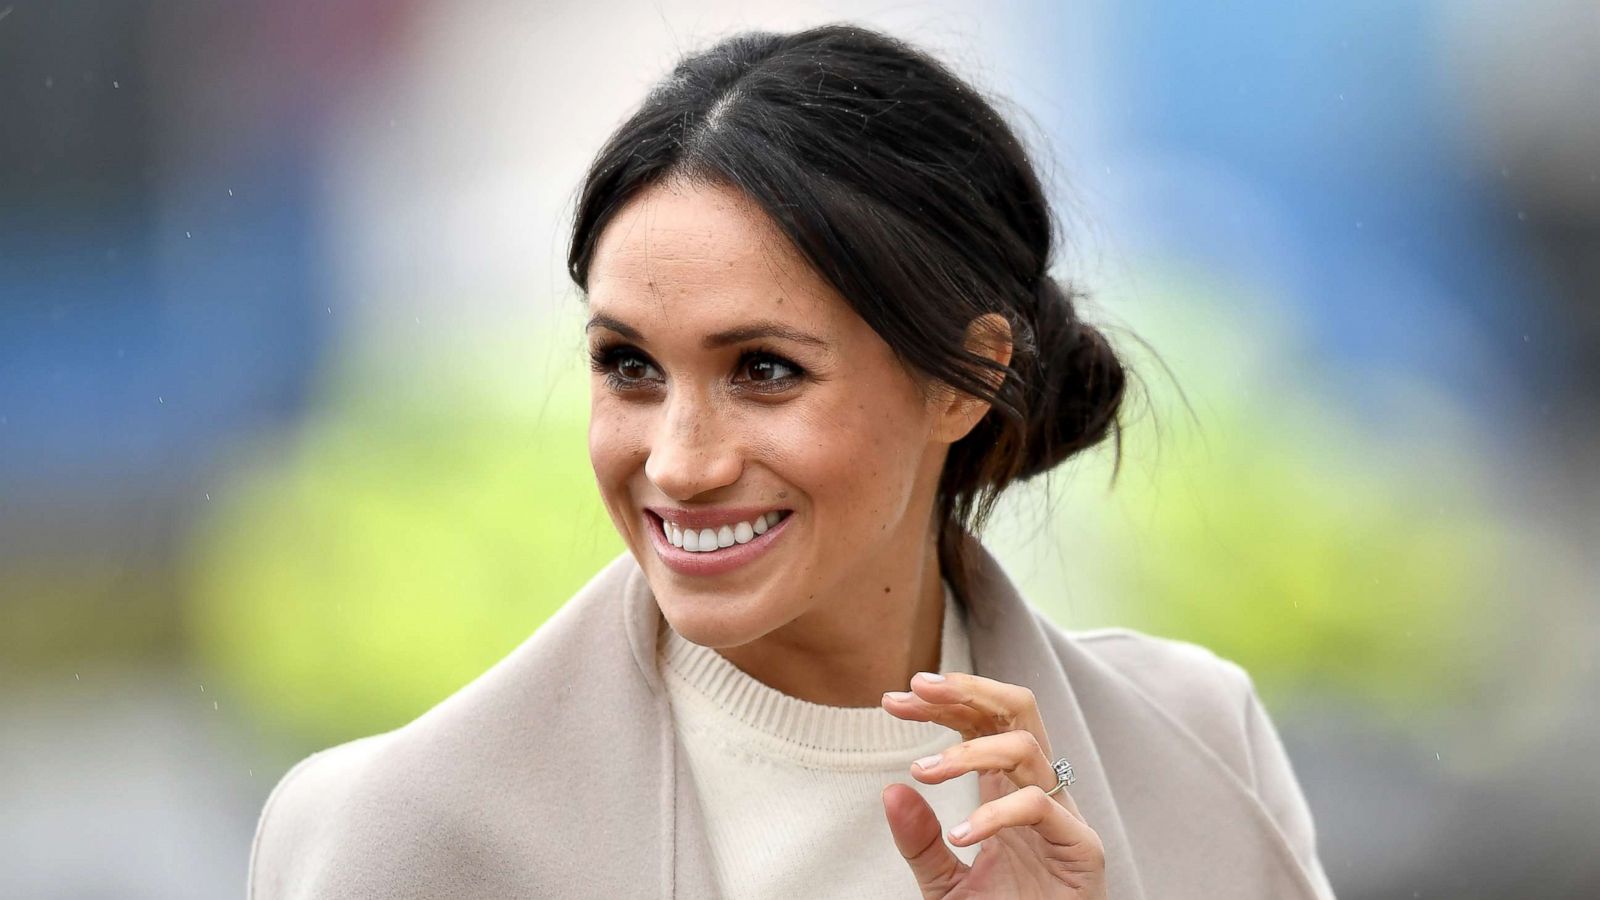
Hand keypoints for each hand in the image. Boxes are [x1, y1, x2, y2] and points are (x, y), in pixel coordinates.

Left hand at [881, 671, 1107, 898]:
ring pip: (1026, 747)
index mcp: (1008, 790)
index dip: (943, 702)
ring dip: (968, 751)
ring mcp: (1062, 817)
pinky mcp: (1081, 849)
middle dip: (968, 689)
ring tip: (923, 773)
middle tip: (917, 687)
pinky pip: (1039, 808)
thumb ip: (919, 842)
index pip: (982, 721)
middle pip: (1016, 710)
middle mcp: (1038, 792)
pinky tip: (958, 835)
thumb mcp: (944, 884)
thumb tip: (889, 790)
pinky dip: (993, 815)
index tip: (894, 699)